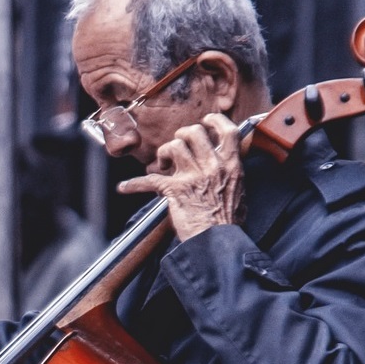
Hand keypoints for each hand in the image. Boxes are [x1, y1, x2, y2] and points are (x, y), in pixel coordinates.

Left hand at [114, 112, 244, 241]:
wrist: (218, 242)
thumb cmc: (228, 222)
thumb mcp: (239, 191)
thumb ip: (231, 174)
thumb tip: (225, 166)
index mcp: (231, 165)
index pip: (227, 130)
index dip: (214, 121)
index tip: (206, 121)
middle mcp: (212, 166)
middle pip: (193, 132)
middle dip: (182, 135)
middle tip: (178, 144)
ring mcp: (193, 176)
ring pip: (173, 147)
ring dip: (163, 154)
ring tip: (162, 165)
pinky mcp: (175, 190)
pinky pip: (149, 180)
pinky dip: (134, 184)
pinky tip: (125, 187)